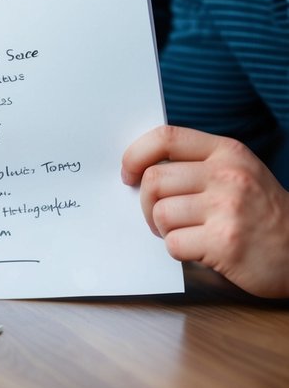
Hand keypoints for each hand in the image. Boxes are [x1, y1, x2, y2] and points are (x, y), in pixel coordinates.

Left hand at [123, 125, 288, 296]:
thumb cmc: (260, 212)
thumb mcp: (237, 172)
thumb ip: (195, 164)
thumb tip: (138, 170)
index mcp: (227, 152)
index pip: (165, 137)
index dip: (135, 155)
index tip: (128, 174)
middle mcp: (228, 175)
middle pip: (154, 181)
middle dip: (147, 204)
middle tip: (161, 218)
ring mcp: (228, 209)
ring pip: (161, 214)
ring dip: (164, 230)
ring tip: (186, 233)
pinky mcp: (225, 243)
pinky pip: (174, 244)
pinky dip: (178, 250)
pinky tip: (200, 249)